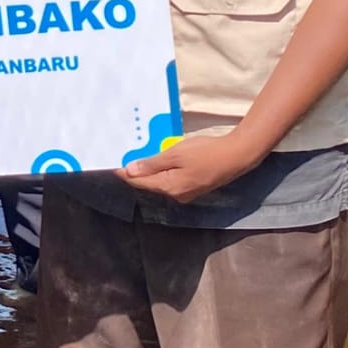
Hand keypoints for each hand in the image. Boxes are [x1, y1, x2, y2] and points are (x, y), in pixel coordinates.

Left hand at [116, 133, 260, 202]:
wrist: (236, 156)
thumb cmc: (205, 152)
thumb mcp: (175, 154)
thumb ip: (152, 164)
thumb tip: (129, 171)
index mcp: (169, 187)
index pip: (138, 182)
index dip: (123, 172)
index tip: (111, 162)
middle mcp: (175, 195)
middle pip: (148, 183)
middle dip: (134, 172)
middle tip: (122, 156)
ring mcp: (185, 193)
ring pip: (159, 182)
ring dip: (148, 171)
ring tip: (136, 156)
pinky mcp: (192, 188)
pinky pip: (170, 180)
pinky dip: (161, 171)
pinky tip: (157, 160)